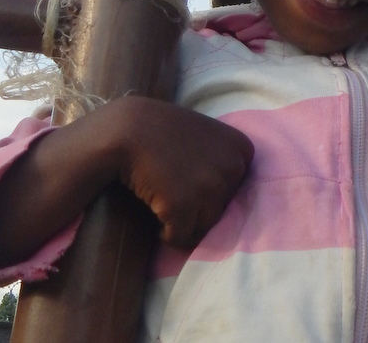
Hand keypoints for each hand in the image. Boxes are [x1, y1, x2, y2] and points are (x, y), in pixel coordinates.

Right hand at [101, 96, 254, 247]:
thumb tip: (235, 200)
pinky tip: (155, 211)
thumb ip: (225, 160)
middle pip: (222, 209)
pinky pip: (181, 238)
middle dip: (197, 207)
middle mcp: (233, 168)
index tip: (189, 174)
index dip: (209, 188)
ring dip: (183, 220)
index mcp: (243, 149)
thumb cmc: (163, 130)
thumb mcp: (208, 135)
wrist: (125, 129)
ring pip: (203, 226)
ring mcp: (210, 188)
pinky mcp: (184, 207)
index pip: (236, 189)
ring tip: (164, 196)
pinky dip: (167, 233)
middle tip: (173, 185)